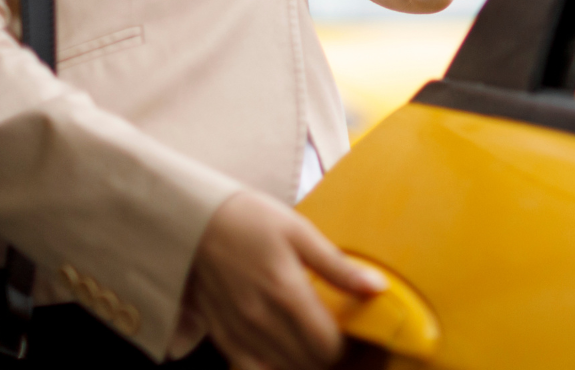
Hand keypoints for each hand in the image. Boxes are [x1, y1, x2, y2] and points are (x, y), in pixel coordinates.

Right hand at [183, 188, 384, 369]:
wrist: (197, 221)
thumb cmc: (253, 220)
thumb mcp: (300, 232)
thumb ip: (337, 267)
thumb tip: (377, 288)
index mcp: (286, 292)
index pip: (326, 346)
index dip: (346, 345)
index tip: (351, 331)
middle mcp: (261, 319)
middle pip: (307, 363)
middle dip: (327, 355)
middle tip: (333, 336)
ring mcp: (239, 331)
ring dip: (302, 363)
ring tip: (311, 343)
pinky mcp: (221, 336)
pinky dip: (271, 368)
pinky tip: (282, 353)